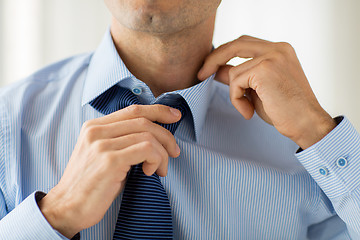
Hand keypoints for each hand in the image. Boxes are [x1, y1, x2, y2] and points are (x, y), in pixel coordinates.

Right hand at [38, 105, 180, 237]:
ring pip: (148, 136)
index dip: (158, 110)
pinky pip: (147, 149)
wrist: (67, 207)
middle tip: (174, 152)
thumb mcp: (104, 154)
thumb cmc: (91, 183)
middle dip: (166, 135)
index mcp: (94, 126)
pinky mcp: (110, 160)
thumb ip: (122, 139)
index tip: (175, 116)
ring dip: (162, 153)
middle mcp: (96, 131)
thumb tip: (154, 136)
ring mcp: (102, 145)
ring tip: (161, 169)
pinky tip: (150, 172)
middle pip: (143, 121)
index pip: (133, 110)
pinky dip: (156, 159)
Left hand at [198, 35, 335, 148]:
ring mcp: (272, 57)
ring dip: (234, 94)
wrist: (306, 124)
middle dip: (214, 59)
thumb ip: (240, 76)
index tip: (208, 68)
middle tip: (200, 74)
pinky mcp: (264, 69)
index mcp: (279, 50)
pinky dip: (236, 99)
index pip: (244, 44)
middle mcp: (277, 48)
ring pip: (234, 71)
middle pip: (235, 45)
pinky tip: (249, 112)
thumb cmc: (285, 110)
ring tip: (247, 109)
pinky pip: (235, 82)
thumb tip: (216, 70)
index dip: (224, 54)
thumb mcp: (257, 90)